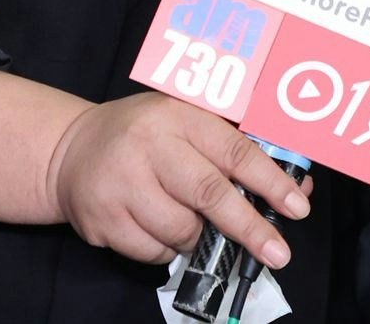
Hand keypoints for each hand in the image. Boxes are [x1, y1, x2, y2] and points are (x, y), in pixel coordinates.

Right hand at [47, 91, 309, 269]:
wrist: (70, 150)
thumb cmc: (144, 136)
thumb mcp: (186, 123)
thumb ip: (236, 150)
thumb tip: (296, 188)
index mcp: (177, 117)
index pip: (234, 150)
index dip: (271, 181)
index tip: (298, 206)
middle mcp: (149, 146)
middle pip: (209, 193)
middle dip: (250, 227)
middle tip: (278, 253)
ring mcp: (121, 184)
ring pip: (181, 229)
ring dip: (197, 235)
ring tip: (187, 219)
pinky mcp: (102, 219)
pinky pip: (153, 251)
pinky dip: (166, 248)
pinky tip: (155, 225)